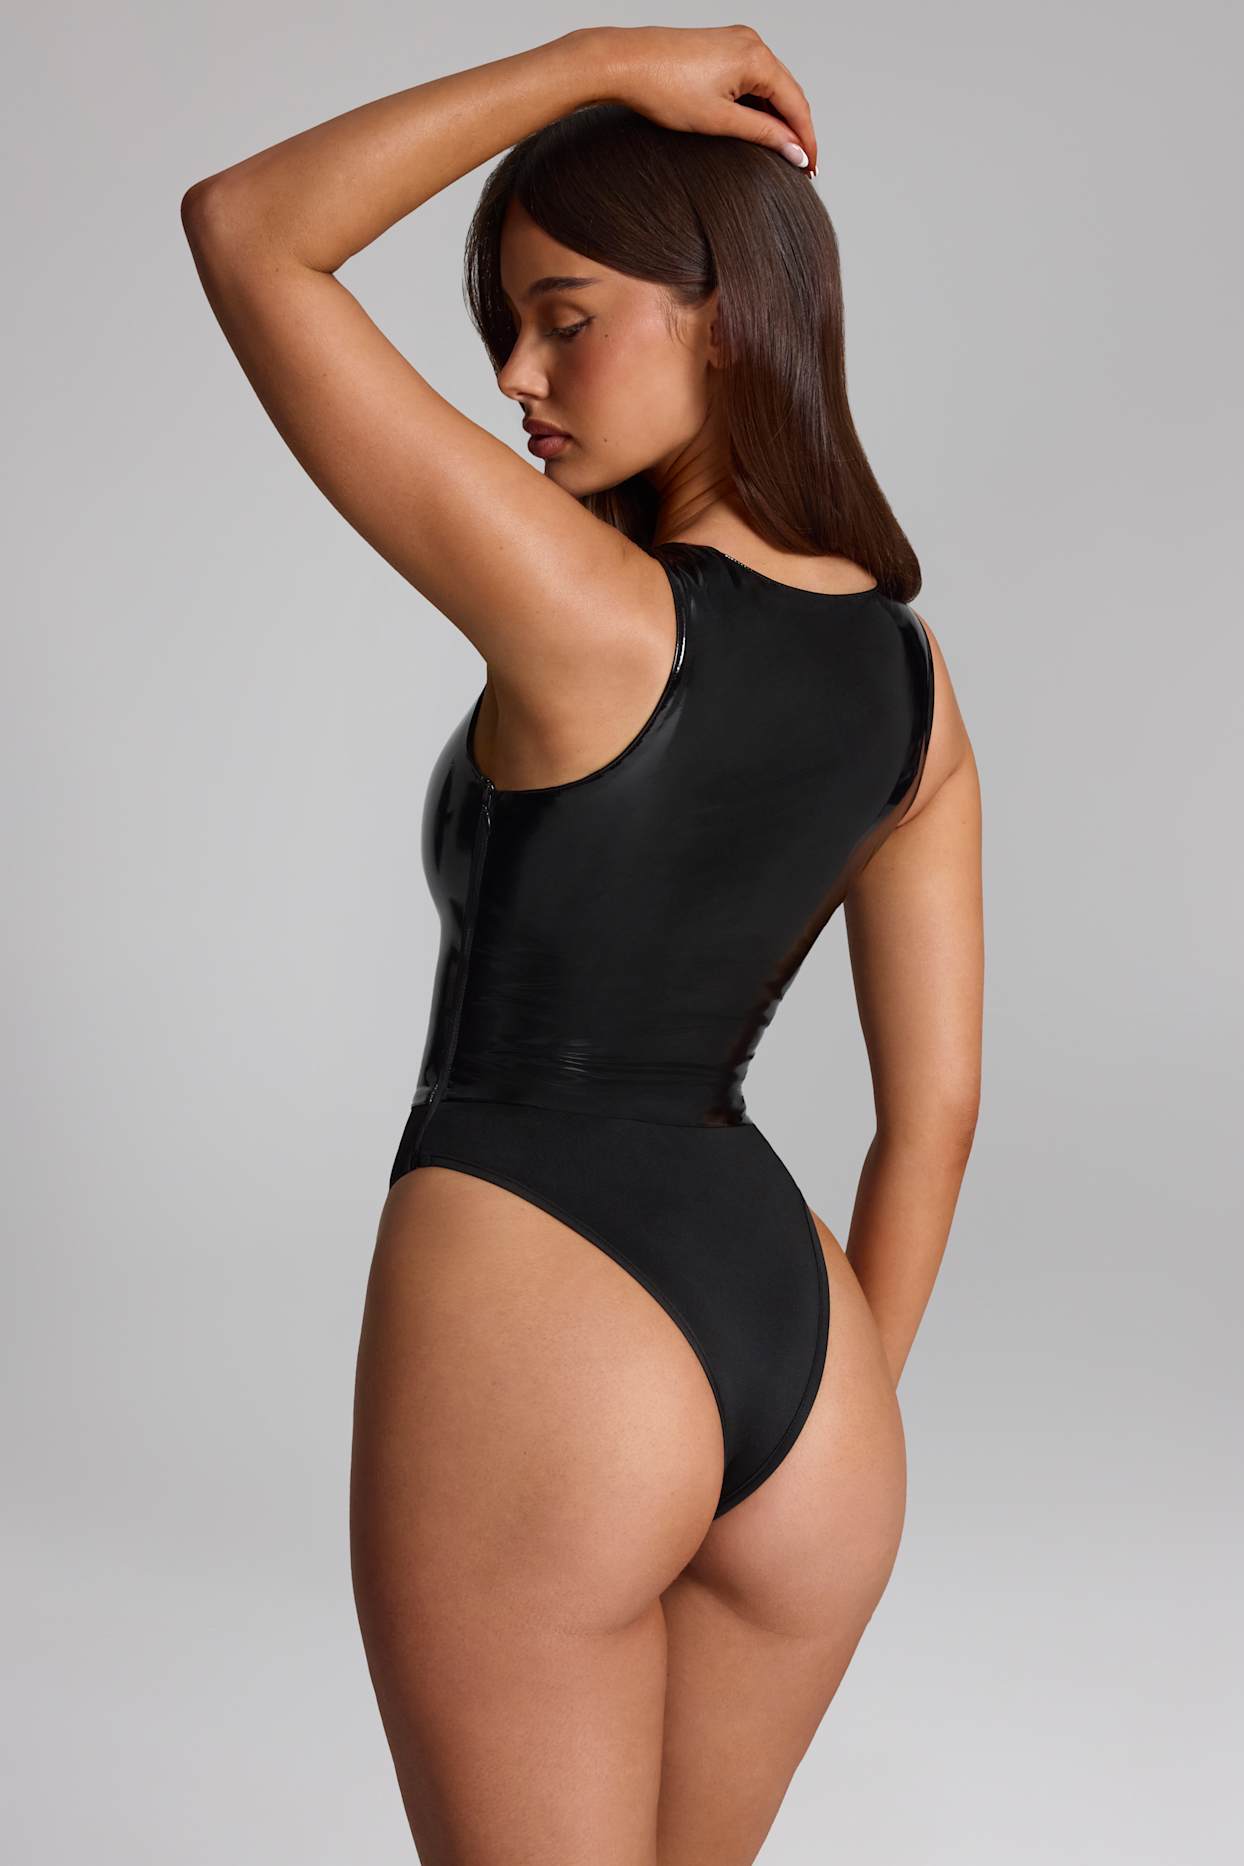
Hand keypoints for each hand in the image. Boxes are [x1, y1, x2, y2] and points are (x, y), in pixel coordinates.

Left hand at [583, 24, 817, 173]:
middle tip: (799, 166)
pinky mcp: (721, 47)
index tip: (810, 168)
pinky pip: (751, 77)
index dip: (806, 140)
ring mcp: (736, 41)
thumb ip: (763, 135)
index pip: (797, 104)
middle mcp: (751, 42)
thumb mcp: (719, 120)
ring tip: (778, 152)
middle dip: (795, 130)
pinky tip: (755, 126)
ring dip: (776, 117)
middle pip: (788, 93)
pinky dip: (758, 103)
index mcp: (756, 57)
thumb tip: (794, 150)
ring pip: (770, 85)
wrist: (623, 62)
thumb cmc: (662, 87)